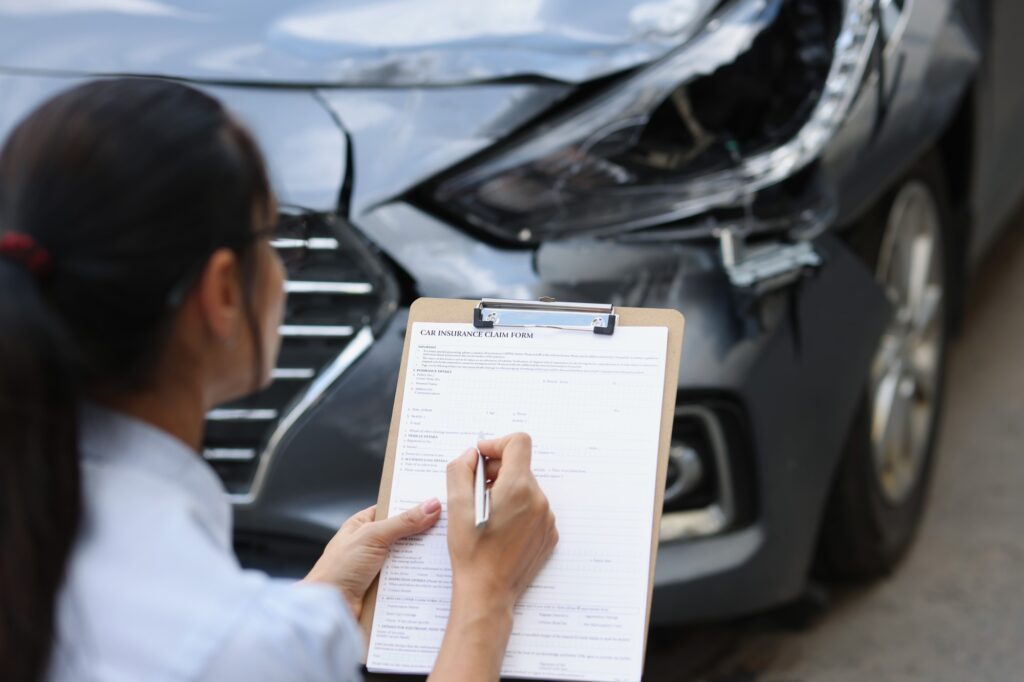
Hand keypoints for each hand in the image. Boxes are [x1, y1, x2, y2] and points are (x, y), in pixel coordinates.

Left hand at [303, 499, 441, 618]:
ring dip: (424, 557)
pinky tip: (436, 575)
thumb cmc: (338, 569)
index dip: (414, 504)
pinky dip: (420, 577)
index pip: (394, 508)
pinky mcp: (387, 587)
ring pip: (410, 557)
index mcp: (364, 524)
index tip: (439, 501)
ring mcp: (380, 566)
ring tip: (448, 551)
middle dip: (424, 532)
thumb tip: (431, 505)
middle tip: (450, 527)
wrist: (329, 609)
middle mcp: (372, 543)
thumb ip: (403, 521)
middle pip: (406, 533)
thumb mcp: (372, 536)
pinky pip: (408, 578)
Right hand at [428, 433, 557, 681]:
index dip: (496, 444)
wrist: (487, 594)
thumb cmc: (471, 553)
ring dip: (507, 493)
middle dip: (498, 472)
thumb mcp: (456, 507)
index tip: (481, 459)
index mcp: (518, 488)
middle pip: (521, 467)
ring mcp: (547, 519)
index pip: (518, 443)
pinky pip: (534, 510)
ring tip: (487, 514)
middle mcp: (539, 500)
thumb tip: (471, 455)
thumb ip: (460, 471)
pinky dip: (518, 511)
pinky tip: (500, 530)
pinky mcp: (549, 535)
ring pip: (527, 489)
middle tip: (476, 491)